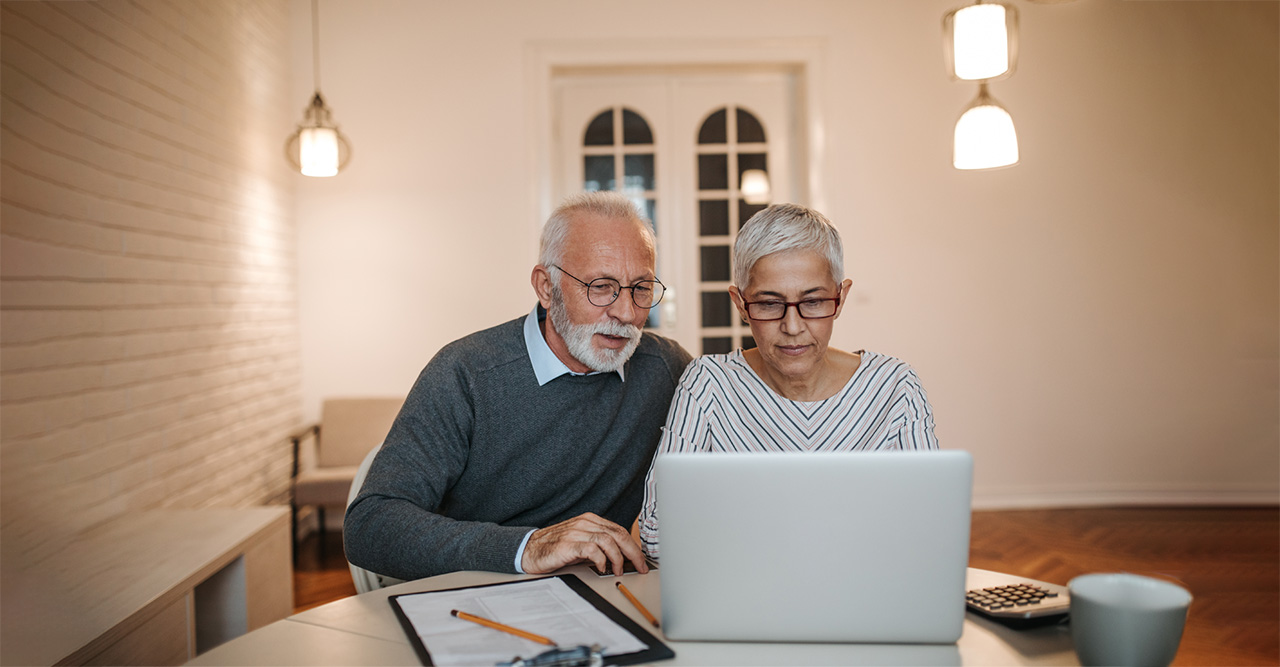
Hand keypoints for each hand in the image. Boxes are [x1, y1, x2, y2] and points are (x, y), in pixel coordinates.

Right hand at [521, 512, 649, 575]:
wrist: (528, 549)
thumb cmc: (555, 548)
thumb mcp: (581, 543)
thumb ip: (599, 545)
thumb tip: (622, 557)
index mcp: (590, 520)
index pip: (619, 531)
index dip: (634, 546)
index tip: (641, 560)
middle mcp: (585, 523)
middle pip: (618, 534)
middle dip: (633, 552)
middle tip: (640, 566)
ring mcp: (576, 532)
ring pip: (608, 540)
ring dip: (618, 558)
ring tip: (618, 570)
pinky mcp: (568, 544)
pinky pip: (592, 549)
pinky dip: (601, 559)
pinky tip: (602, 568)